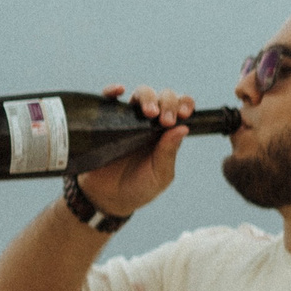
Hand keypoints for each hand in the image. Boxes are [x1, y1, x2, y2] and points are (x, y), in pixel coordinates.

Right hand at [74, 85, 195, 216]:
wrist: (107, 199)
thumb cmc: (138, 188)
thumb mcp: (159, 176)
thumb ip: (169, 153)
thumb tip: (183, 128)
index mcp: (166, 133)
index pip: (180, 109)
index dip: (185, 104)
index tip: (184, 113)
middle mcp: (149, 122)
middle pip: (162, 96)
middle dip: (168, 102)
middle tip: (164, 120)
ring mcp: (128, 120)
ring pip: (140, 93)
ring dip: (147, 96)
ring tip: (149, 112)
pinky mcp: (106, 121)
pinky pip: (108, 99)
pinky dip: (112, 90)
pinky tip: (119, 91)